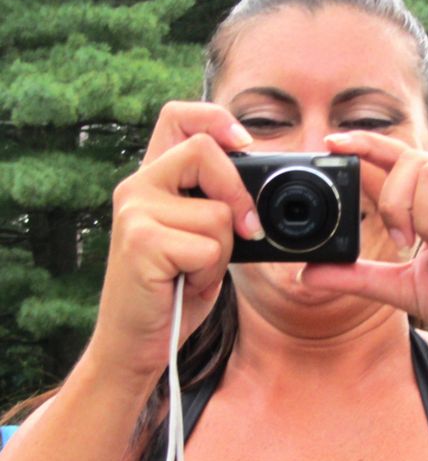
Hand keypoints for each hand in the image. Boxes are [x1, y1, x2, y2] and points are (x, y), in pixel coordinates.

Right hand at [88, 102, 260, 379]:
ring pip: (218, 212)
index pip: (178, 117)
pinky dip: (211, 274)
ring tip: (194, 271)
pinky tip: (187, 284)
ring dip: (223, 252)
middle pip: (205, 152)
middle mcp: (137, 187)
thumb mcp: (198, 240)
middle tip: (246, 232)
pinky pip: (209, 247)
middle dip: (239, 194)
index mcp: (152, 181)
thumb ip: (216, 208)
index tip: (245, 144)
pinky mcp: (142, 241)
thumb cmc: (173, 292)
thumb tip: (259, 197)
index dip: (215, 118)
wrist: (135, 343)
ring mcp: (136, 212)